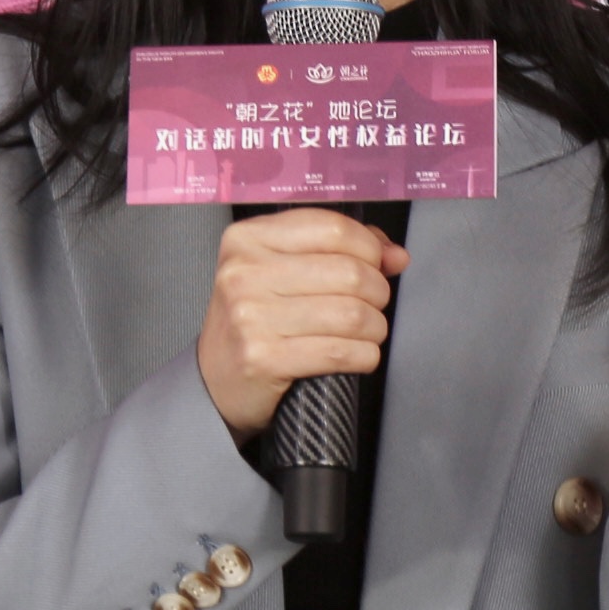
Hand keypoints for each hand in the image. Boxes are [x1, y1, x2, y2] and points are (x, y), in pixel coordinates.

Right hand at [196, 210, 403, 439]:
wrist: (214, 380)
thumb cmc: (254, 319)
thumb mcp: (279, 268)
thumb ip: (337, 250)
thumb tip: (395, 255)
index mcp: (248, 238)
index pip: (334, 229)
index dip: (370, 247)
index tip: (379, 264)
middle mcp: (245, 272)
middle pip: (349, 272)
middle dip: (378, 291)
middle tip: (373, 303)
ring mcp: (251, 317)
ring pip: (351, 314)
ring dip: (375, 327)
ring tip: (368, 331)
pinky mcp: (263, 359)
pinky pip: (340, 352)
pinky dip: (364, 355)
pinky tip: (359, 355)